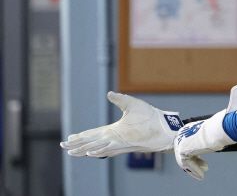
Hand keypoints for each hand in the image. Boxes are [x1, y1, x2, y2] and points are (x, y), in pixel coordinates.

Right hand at [60, 92, 182, 156]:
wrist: (164, 126)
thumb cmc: (151, 117)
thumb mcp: (132, 104)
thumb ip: (119, 100)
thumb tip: (109, 93)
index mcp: (114, 130)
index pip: (94, 134)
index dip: (82, 136)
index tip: (70, 138)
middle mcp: (114, 138)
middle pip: (91, 142)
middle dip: (77, 145)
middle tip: (63, 147)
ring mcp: (119, 143)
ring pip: (97, 148)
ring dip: (84, 150)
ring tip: (70, 152)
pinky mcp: (127, 145)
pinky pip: (109, 150)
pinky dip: (99, 151)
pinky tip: (89, 153)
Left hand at [174, 83, 236, 179]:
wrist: (221, 129)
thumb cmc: (226, 121)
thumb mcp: (232, 110)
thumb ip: (236, 99)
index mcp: (198, 126)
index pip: (193, 137)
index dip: (197, 147)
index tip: (203, 153)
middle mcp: (189, 133)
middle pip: (187, 147)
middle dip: (194, 156)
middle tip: (203, 165)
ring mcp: (185, 141)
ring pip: (185, 156)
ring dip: (193, 165)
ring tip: (203, 170)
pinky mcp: (183, 149)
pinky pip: (184, 162)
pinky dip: (191, 169)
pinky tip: (201, 174)